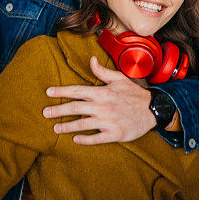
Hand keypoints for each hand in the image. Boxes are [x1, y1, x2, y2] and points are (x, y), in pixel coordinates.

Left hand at [42, 56, 156, 143]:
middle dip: (58, 110)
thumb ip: (102, 71)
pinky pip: (96, 138)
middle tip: (45, 113)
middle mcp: (103, 106)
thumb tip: (91, 60)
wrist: (153, 109)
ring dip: (68, 126)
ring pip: (83, 124)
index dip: (61, 91)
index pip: (77, 90)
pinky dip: (85, 139)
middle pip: (75, 108)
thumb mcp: (119, 78)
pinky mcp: (114, 133)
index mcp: (102, 92)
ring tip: (56, 128)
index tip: (48, 93)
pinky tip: (75, 140)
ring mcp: (108, 121)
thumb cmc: (134, 94)